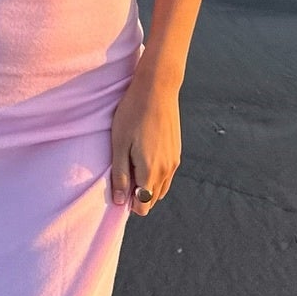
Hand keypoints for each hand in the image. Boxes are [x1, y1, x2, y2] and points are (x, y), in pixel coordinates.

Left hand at [109, 72, 180, 215]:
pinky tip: (144, 156)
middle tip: (124, 172)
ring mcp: (174, 161)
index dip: (129, 203)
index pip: (143, 206)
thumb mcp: (119, 144)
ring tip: (132, 163)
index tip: (119, 186)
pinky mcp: (177, 152)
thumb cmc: (133, 114)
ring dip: (147, 185)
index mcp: (151, 171)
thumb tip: (120, 201)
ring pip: (161, 188)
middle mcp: (167, 170)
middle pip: (152, 199)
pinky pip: (167, 175)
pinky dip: (156, 175)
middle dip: (138, 195)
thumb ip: (120, 175)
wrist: (157, 88)